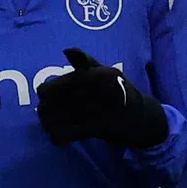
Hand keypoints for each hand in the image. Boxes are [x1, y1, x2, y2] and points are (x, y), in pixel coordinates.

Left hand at [35, 48, 168, 148]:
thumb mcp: (107, 71)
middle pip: (54, 103)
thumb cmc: (120, 91)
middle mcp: (96, 88)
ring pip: (59, 119)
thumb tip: (66, 50)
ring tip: (49, 125)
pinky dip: (60, 136)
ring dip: (50, 124)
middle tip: (44, 114)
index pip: (57, 85)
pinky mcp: (100, 127)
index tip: (45, 98)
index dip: (45, 92)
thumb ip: (85, 62)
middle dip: (46, 110)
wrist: (142, 116)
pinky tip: (58, 137)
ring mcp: (98, 108)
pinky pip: (69, 133)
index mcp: (94, 74)